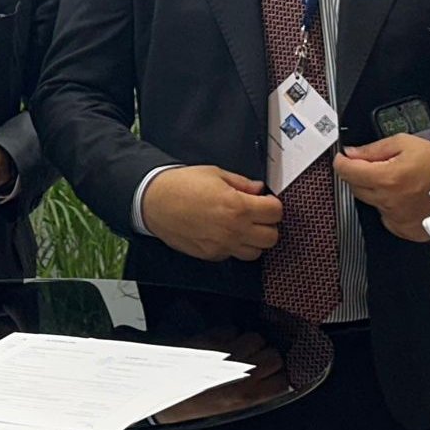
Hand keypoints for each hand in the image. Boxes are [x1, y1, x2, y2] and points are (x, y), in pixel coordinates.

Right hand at [141, 165, 281, 260]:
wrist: (153, 201)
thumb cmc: (181, 185)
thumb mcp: (216, 174)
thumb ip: (242, 183)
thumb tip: (258, 189)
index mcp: (238, 206)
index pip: (275, 212)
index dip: (272, 205)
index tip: (266, 201)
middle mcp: (233, 229)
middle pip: (271, 237)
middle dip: (268, 224)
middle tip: (257, 214)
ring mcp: (222, 245)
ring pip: (256, 252)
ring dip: (254, 240)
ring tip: (243, 227)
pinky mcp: (211, 255)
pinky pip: (233, 255)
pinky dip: (234, 246)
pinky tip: (224, 233)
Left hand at [334, 134, 429, 240]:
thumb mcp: (406, 144)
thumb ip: (375, 148)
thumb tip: (352, 152)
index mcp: (384, 178)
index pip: (346, 171)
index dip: (341, 161)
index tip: (343, 157)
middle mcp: (385, 200)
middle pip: (354, 186)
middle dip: (359, 174)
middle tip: (376, 165)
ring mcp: (392, 217)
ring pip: (369, 200)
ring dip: (374, 189)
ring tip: (396, 180)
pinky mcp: (400, 228)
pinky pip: (384, 214)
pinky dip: (388, 204)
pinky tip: (403, 196)